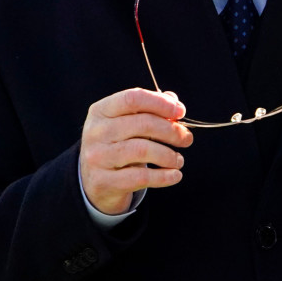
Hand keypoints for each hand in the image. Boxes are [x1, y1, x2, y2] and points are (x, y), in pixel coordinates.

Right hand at [80, 88, 192, 214]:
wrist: (94, 181)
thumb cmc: (118, 145)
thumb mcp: (127, 123)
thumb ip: (150, 109)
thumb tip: (174, 101)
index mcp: (101, 110)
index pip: (133, 99)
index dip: (160, 103)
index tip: (180, 111)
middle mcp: (96, 132)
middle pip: (143, 124)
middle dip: (171, 130)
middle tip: (187, 139)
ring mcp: (97, 157)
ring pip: (143, 150)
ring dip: (169, 155)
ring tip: (179, 159)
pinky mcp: (104, 181)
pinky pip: (141, 177)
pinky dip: (164, 176)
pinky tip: (175, 175)